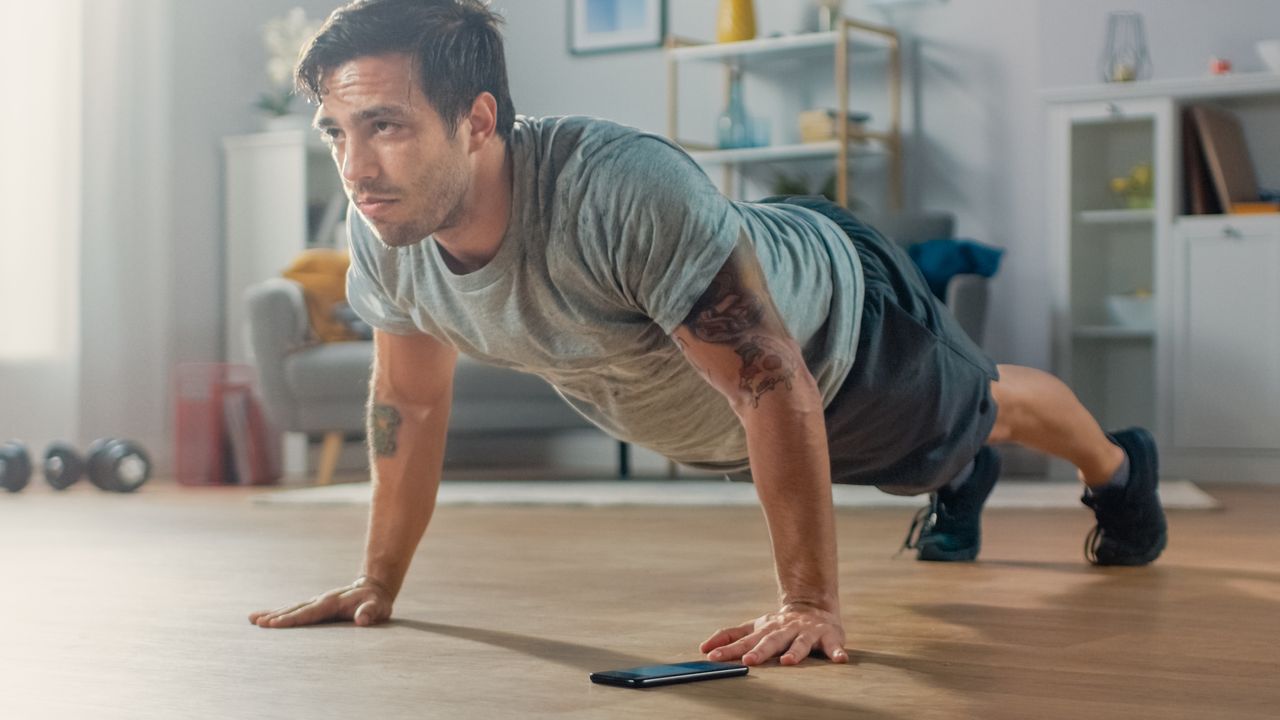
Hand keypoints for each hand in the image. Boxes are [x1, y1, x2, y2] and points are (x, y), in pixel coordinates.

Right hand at [248, 576, 393, 628]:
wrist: (374, 588)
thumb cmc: (376, 602)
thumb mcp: (378, 607)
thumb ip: (371, 612)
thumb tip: (362, 619)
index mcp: (332, 603)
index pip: (308, 613)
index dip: (291, 619)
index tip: (274, 624)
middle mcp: (321, 600)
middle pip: (295, 609)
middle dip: (276, 617)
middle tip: (257, 623)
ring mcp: (317, 602)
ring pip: (292, 608)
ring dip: (273, 614)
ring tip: (253, 619)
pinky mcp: (316, 606)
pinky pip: (295, 610)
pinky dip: (280, 613)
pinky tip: (266, 617)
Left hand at [699, 603, 847, 666]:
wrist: (813, 606)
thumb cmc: (779, 625)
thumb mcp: (754, 627)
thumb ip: (731, 636)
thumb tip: (703, 647)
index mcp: (765, 629)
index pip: (744, 639)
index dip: (727, 647)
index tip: (711, 656)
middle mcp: (784, 629)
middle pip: (770, 641)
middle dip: (759, 651)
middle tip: (747, 661)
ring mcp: (806, 632)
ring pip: (800, 642)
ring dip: (795, 652)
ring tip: (788, 662)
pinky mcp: (828, 636)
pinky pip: (833, 646)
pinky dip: (836, 652)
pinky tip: (839, 660)